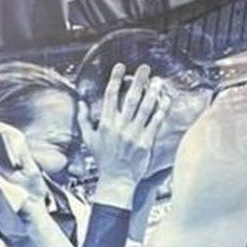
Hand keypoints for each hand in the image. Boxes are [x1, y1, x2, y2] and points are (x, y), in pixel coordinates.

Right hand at [82, 63, 168, 206]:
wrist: (116, 179)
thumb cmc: (103, 159)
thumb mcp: (88, 139)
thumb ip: (84, 120)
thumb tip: (80, 102)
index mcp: (105, 124)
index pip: (109, 96)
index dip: (115, 79)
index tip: (121, 67)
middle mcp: (120, 127)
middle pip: (129, 99)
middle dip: (138, 81)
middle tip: (145, 68)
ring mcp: (134, 134)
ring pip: (144, 109)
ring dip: (152, 93)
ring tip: (158, 81)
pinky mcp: (146, 142)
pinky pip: (155, 122)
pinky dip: (161, 110)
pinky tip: (166, 100)